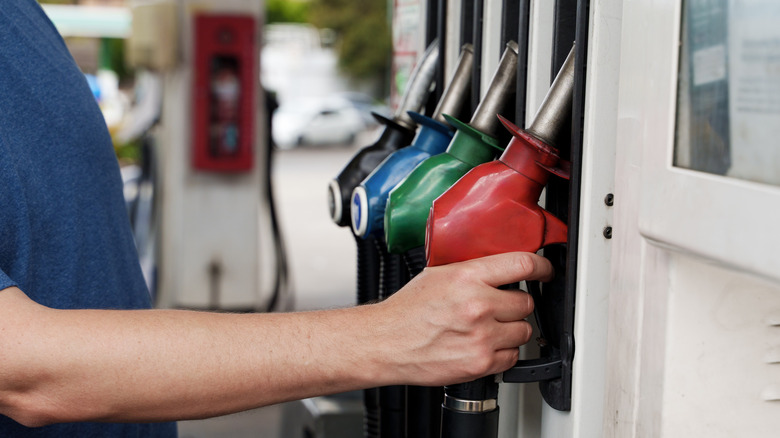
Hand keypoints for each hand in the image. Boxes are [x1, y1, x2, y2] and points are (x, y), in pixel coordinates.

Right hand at [367, 251, 552, 385]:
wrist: (385, 343)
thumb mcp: (437, 274)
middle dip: (514, 305)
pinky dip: (502, 353)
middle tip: (496, 307)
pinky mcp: (481, 362)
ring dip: (510, 330)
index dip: (541, 268)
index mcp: (469, 277)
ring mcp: (482, 336)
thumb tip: (500, 267)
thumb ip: (472, 270)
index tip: (545, 272)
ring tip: (486, 328)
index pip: (524, 265)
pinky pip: (512, 357)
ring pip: (524, 331)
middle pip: (526, 302)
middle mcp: (479, 305)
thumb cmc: (407, 311)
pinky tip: (482, 345)